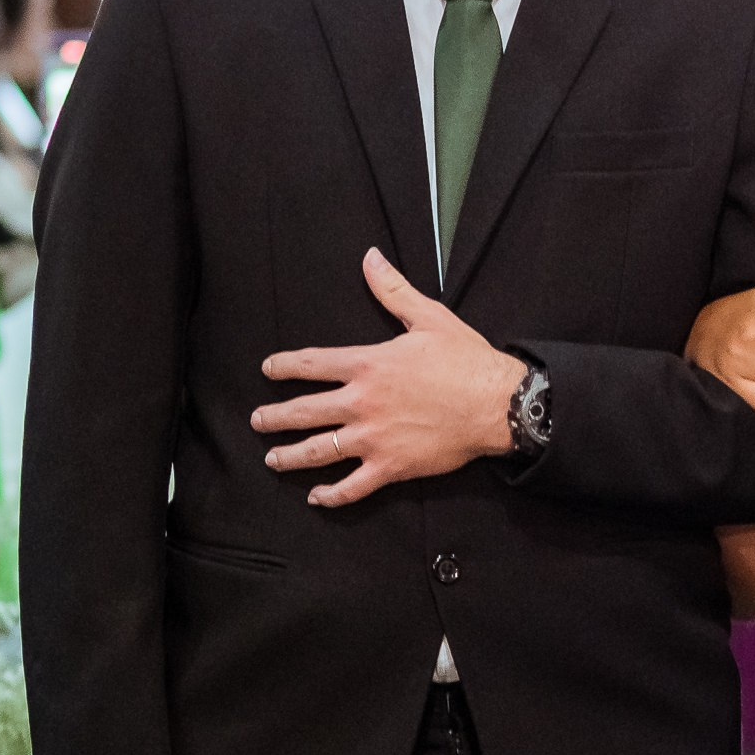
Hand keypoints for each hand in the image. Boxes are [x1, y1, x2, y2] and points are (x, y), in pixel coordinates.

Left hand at [253, 249, 522, 502]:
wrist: (497, 404)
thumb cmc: (466, 361)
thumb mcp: (429, 317)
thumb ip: (392, 290)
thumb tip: (370, 258)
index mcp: (368, 365)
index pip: (311, 364)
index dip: (284, 366)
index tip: (267, 370)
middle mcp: (362, 402)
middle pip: (303, 412)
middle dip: (274, 418)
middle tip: (257, 421)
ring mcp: (374, 438)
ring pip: (319, 451)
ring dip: (290, 456)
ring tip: (273, 459)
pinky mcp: (391, 466)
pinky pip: (353, 486)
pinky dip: (331, 495)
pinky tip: (316, 496)